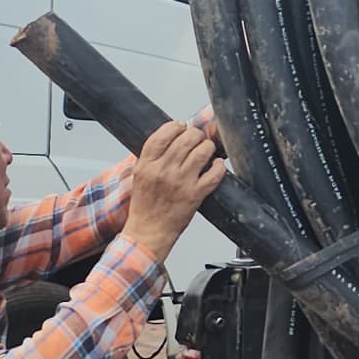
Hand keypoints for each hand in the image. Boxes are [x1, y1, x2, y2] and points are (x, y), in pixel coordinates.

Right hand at [123, 120, 227, 264]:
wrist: (148, 231)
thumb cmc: (145, 206)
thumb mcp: (139, 176)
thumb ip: (151, 157)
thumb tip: (168, 137)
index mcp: (146, 165)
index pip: (162, 136)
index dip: (175, 126)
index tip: (181, 126)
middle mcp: (163, 171)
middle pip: (185, 140)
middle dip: (195, 135)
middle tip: (197, 138)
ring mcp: (180, 183)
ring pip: (201, 153)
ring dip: (208, 147)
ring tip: (207, 150)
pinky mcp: (195, 195)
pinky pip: (214, 175)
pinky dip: (219, 167)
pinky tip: (218, 165)